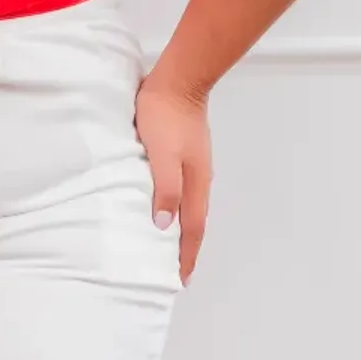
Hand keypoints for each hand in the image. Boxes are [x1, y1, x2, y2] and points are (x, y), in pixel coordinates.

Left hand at [133, 72, 212, 284]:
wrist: (178, 79)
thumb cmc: (165, 115)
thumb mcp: (160, 155)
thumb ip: (165, 189)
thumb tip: (163, 226)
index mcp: (196, 183)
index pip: (192, 229)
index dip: (185, 255)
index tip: (180, 280)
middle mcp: (200, 178)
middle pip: (195, 221)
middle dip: (185, 247)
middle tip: (174, 269)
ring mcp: (194, 164)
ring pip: (189, 204)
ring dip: (181, 227)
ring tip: (167, 243)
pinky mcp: (186, 151)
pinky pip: (182, 188)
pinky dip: (175, 205)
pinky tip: (164, 203)